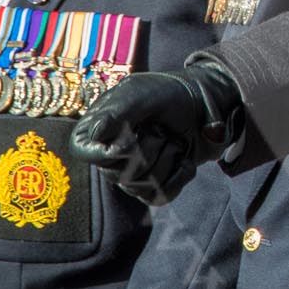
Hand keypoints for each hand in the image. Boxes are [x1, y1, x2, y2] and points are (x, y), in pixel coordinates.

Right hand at [68, 61, 242, 205]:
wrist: (203, 102)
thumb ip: (118, 112)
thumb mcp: (140, 94)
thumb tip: (95, 134)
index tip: (132, 134)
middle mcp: (109, 156)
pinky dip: (180, 174)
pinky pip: (162, 195)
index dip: (110, 150)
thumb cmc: (166, 93)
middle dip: (148, 150)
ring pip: (141, 187)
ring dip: (166, 159)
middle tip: (159, 128)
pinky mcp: (154, 185)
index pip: (85, 153)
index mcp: (95, 131)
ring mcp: (131, 174)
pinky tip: (184, 157)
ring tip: (172, 139)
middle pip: (118, 175)